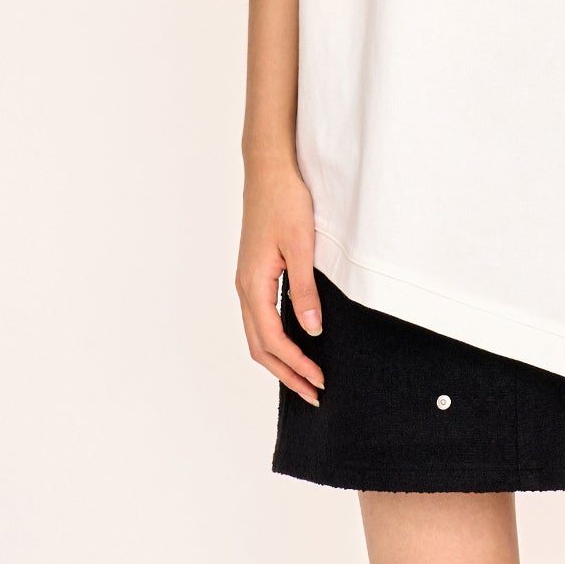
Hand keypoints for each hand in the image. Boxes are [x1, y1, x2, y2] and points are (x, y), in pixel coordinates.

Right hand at [235, 146, 325, 406]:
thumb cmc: (285, 201)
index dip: (296, 365)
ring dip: (280, 360)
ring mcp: (248, 280)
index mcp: (253, 284)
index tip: (320, 382)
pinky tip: (295, 341)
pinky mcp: (255, 272)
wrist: (269, 169)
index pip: (272, 340)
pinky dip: (276, 339)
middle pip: (260, 346)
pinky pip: (261, 317)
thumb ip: (305, 290)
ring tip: (305, 377)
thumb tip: (311, 331)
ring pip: (258, 334)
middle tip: (314, 394)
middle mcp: (245, 287)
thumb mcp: (301, 246)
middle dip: (287, 374)